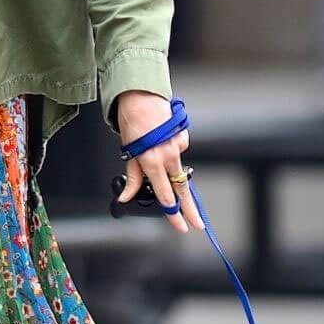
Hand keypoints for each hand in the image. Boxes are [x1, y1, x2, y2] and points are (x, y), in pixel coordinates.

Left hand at [116, 90, 203, 234]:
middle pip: (181, 189)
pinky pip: (178, 153)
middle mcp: (168, 156)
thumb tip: (125, 197)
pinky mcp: (183, 138)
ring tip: (156, 158)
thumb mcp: (129, 153)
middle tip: (199, 225)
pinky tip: (161, 142)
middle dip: (191, 209)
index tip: (181, 226)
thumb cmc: (132, 123)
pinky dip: (170, 153)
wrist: (141, 97)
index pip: (165, 194)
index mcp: (152, 161)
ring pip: (178, 171)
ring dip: (173, 177)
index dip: (173, 213)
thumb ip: (132, 178)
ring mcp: (178, 146)